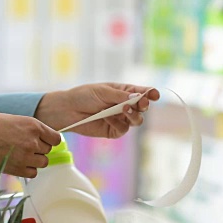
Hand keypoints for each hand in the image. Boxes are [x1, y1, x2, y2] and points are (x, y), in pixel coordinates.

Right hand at [0, 113, 60, 177]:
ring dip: (34, 160)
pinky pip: (32, 173)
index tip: (43, 141)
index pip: (55, 138)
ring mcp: (26, 156)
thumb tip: (40, 137)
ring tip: (19, 155)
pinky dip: (27, 170)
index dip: (49, 140)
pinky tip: (16, 163)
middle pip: (48, 150)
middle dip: (39, 149)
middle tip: (24, 147)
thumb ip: (30, 129)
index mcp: (33, 125)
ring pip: (42, 163)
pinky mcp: (17, 169)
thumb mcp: (14, 119)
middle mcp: (33, 141)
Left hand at [35, 83, 159, 138]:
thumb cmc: (84, 96)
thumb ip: (121, 96)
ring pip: (136, 121)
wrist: (67, 110)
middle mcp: (124, 105)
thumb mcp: (103, 92)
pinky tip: (106, 118)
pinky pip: (122, 129)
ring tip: (124, 110)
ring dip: (133, 115)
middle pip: (142, 108)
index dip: (150, 94)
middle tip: (141, 104)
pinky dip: (117, 123)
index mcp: (124, 92)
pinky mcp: (113, 131)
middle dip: (143, 106)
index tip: (154, 95)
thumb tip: (137, 98)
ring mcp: (120, 119)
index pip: (142, 93)